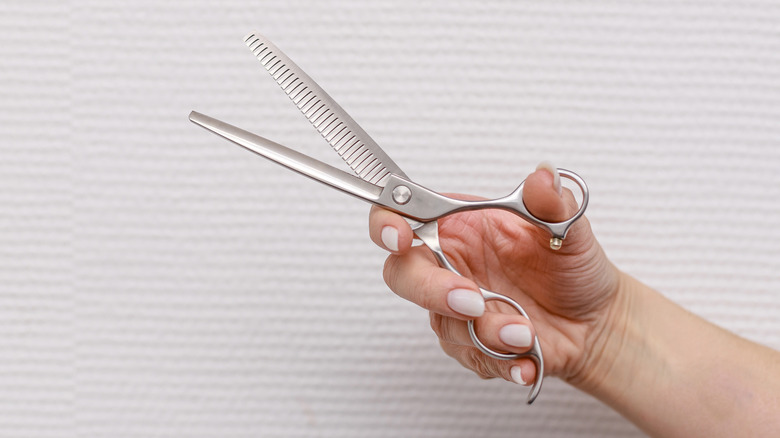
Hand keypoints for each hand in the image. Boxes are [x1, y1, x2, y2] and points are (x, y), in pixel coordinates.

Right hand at [368, 162, 622, 385]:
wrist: (597, 321)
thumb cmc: (573, 269)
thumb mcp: (569, 229)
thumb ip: (552, 203)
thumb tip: (543, 176)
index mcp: (461, 227)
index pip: (402, 216)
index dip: (387, 224)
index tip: (400, 237)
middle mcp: (450, 265)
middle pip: (403, 275)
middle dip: (432, 290)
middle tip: (473, 301)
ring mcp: (456, 308)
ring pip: (443, 323)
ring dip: (485, 333)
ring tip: (525, 332)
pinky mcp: (471, 345)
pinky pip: (470, 357)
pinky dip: (500, 361)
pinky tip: (526, 359)